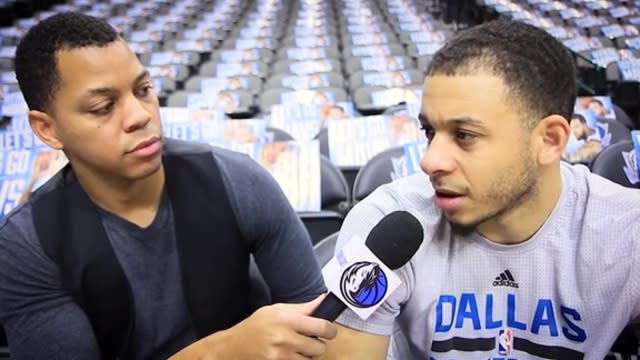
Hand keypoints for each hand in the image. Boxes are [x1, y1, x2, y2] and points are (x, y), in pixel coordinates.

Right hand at [170, 295, 336, 359]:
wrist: (233, 346)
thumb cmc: (256, 325)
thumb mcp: (276, 310)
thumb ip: (302, 308)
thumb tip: (324, 300)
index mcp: (286, 319)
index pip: (321, 327)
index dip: (330, 330)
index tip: (329, 330)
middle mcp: (284, 338)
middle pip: (320, 347)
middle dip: (318, 344)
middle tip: (310, 339)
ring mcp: (281, 356)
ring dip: (308, 355)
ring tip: (297, 347)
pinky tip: (291, 355)